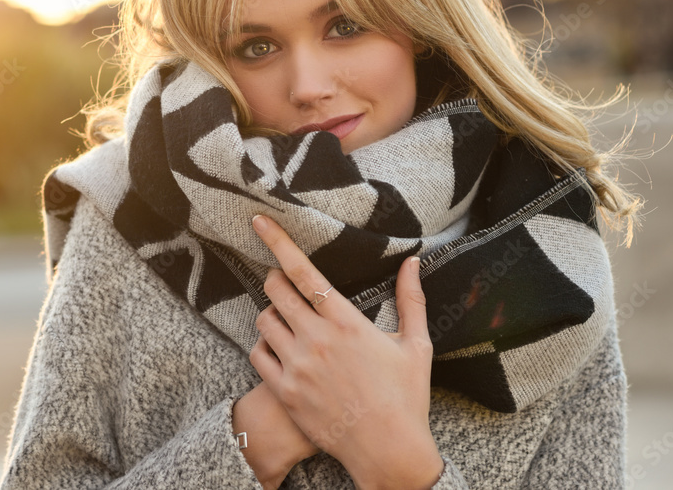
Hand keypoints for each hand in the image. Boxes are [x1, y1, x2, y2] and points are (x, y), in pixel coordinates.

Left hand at [249, 214, 443, 489]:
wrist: (389, 452)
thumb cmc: (406, 397)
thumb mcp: (416, 345)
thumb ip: (411, 298)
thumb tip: (412, 261)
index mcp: (347, 322)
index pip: (304, 272)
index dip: (277, 242)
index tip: (258, 221)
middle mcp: (317, 339)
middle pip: (276, 290)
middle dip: (276, 279)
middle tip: (284, 282)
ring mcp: (298, 366)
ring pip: (264, 321)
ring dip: (272, 314)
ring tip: (289, 321)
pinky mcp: (285, 392)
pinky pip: (257, 355)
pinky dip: (264, 346)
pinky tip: (280, 349)